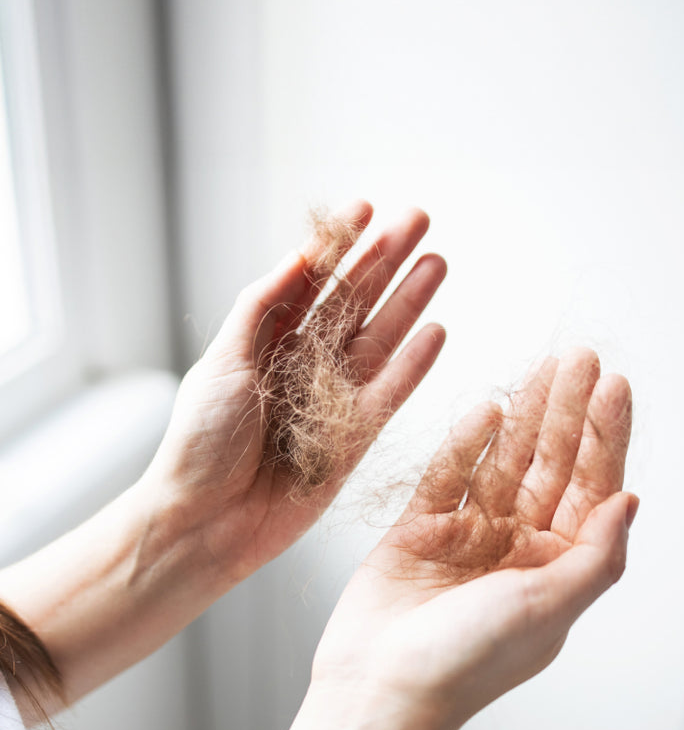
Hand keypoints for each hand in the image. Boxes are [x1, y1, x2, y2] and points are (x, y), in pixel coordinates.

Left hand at [145, 201, 446, 580]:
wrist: (205, 521)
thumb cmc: (200, 443)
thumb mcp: (222, 362)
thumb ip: (260, 309)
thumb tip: (298, 257)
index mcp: (263, 341)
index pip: (309, 281)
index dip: (338, 245)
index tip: (365, 207)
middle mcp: (301, 366)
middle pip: (352, 302)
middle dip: (385, 260)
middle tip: (419, 220)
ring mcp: (330, 401)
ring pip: (378, 341)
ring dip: (408, 302)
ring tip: (437, 262)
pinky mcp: (353, 440)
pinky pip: (390, 395)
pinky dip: (413, 366)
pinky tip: (436, 331)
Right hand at [311, 349, 636, 729]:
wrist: (382, 687)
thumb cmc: (467, 661)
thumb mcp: (550, 607)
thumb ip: (596, 554)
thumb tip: (631, 499)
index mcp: (554, 569)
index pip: (590, 489)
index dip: (605, 437)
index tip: (614, 386)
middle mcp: (516, 548)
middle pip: (552, 466)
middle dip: (569, 411)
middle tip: (581, 356)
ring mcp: (468, 535)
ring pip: (504, 461)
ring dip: (526, 414)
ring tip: (544, 365)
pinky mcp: (419, 528)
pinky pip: (448, 474)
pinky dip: (467, 442)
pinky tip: (488, 410)